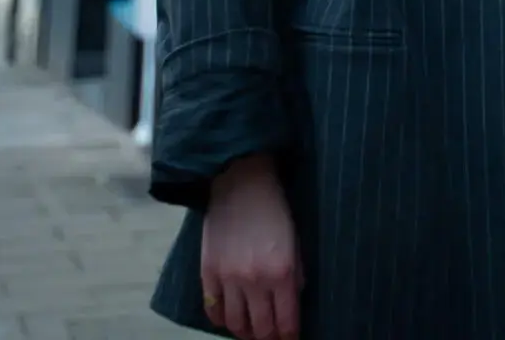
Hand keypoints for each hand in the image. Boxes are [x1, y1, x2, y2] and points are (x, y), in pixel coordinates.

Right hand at [203, 154, 301, 339]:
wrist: (240, 181)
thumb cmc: (274, 207)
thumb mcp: (295, 239)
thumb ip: (296, 273)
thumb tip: (292, 301)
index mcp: (283, 271)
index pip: (287, 322)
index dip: (289, 337)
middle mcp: (256, 281)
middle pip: (261, 329)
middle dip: (269, 338)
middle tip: (271, 337)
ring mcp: (229, 279)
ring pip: (236, 325)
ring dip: (245, 333)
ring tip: (251, 332)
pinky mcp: (208, 273)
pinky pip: (213, 311)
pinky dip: (221, 321)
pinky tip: (229, 319)